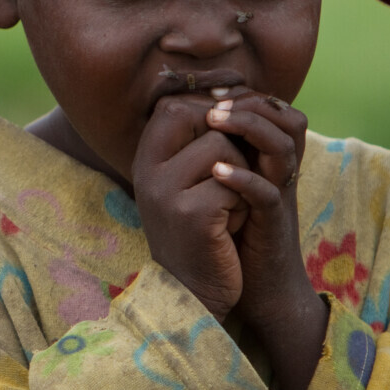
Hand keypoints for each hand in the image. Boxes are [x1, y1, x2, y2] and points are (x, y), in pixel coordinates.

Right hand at [131, 95, 250, 320]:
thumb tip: (232, 93)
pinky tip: (231, 228)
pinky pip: (234, 183)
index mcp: (145, 159)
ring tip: (230, 206)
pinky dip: (244, 204)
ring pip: (224, 148)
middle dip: (232, 143)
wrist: (196, 296)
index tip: (229, 141)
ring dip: (242, 175)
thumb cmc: (203, 233)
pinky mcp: (191, 214)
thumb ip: (199, 142)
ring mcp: (165, 192)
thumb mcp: (190, 182)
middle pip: (203, 118)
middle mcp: (147, 171)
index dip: (211, 112)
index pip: (175, 104)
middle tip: (233, 178)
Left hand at [203, 89, 325, 389]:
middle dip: (250, 102)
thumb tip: (176, 124)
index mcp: (270, 161)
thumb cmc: (233, 236)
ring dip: (248, 127)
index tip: (210, 92)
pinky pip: (269, 192)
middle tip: (214, 102)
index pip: (273, 109)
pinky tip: (217, 171)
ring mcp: (281, 195)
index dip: (245, 94)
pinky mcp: (275, 223)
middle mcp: (280, 172)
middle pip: (287, 117)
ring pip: (283, 145)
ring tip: (214, 121)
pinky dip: (244, 178)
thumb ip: (212, 157)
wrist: (258, 291)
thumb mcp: (222, 190)